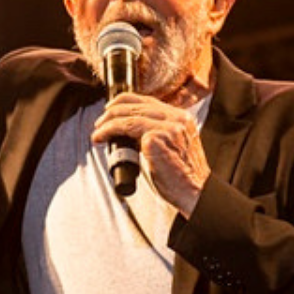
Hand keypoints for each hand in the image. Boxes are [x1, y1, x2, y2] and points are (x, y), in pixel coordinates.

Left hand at [91, 92, 211, 214]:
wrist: (196, 192)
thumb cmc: (184, 176)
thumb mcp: (174, 146)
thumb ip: (159, 133)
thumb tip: (131, 133)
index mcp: (181, 118)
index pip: (148, 101)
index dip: (125, 102)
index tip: (111, 109)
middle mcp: (176, 118)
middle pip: (135, 105)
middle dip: (112, 113)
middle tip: (99, 123)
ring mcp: (167, 127)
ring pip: (128, 116)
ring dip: (107, 123)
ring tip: (97, 132)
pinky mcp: (156, 138)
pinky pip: (125, 128)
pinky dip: (110, 132)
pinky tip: (103, 139)